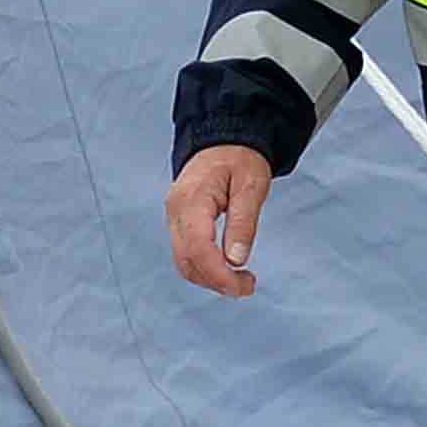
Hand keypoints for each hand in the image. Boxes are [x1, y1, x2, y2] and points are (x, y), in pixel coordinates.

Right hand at [166, 146, 274, 296]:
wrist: (223, 139)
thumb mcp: (251, 186)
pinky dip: (205, 268)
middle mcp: (176, 211)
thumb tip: (237, 260)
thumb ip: (243, 223)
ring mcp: (174, 217)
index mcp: (192, 200)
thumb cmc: (240, 158)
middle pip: (187, 261)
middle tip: (248, 286)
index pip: (197, 248)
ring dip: (210, 279)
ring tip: (240, 280)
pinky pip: (186, 253)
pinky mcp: (179, 223)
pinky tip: (226, 269)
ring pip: (184, 262)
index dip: (218, 274)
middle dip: (216, 282)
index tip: (243, 286)